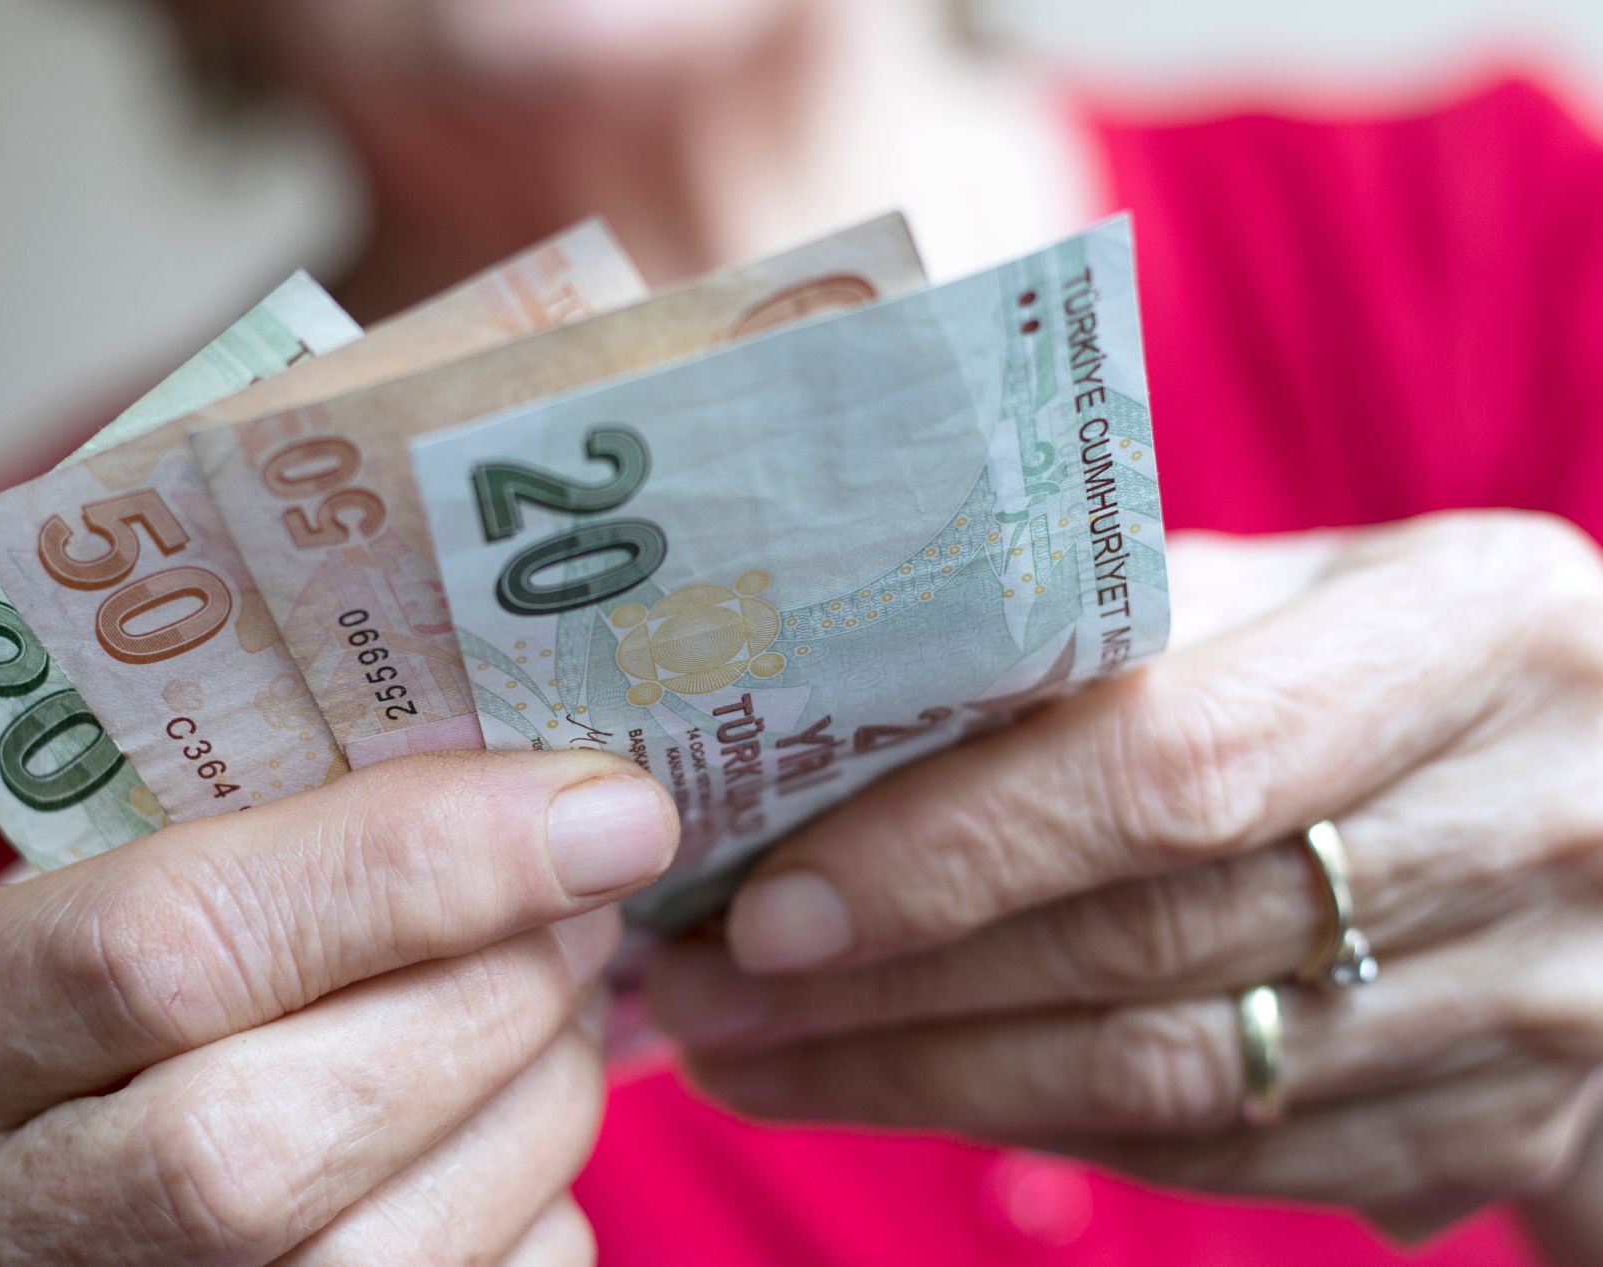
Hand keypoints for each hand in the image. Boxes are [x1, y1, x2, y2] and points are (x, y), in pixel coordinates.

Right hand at [0, 750, 677, 1265]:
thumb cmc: (30, 1040)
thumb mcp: (41, 917)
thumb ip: (225, 855)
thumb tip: (513, 790)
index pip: (174, 945)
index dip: (414, 866)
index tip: (599, 807)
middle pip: (280, 1133)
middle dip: (491, 993)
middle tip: (583, 898)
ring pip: (388, 1256)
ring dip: (534, 1100)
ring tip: (550, 1004)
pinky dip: (528, 1209)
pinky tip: (500, 1135)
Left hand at [649, 512, 1602, 1239]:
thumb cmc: (1414, 663)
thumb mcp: (1313, 588)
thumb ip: (1118, 623)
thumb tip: (835, 697)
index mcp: (1473, 632)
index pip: (1173, 764)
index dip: (953, 848)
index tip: (766, 900)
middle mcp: (1528, 821)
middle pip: (1148, 942)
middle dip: (890, 988)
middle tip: (703, 990)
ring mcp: (1533, 1002)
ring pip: (1172, 1081)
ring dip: (926, 1080)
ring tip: (751, 1054)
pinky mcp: (1498, 1122)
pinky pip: (1230, 1160)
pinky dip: (1040, 1129)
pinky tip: (904, 1091)